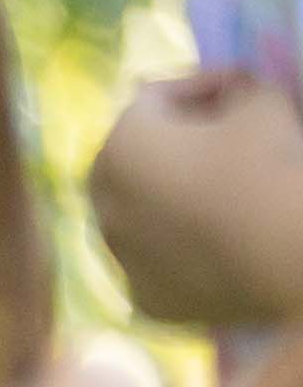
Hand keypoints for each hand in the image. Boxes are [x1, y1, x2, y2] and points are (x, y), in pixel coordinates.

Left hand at [97, 71, 302, 333]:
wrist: (285, 257)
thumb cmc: (266, 166)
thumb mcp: (262, 102)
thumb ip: (237, 89)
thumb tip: (231, 97)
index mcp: (119, 148)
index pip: (153, 99)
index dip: (202, 86)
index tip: (241, 88)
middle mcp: (102, 206)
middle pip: (132, 160)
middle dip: (175, 141)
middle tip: (225, 135)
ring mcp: (119, 260)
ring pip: (139, 215)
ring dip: (171, 196)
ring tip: (223, 189)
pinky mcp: (146, 300)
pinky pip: (158, 261)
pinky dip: (181, 245)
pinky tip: (221, 239)